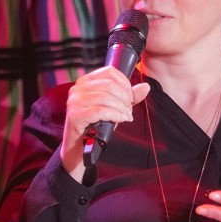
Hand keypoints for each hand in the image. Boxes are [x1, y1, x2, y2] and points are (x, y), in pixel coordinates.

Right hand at [60, 67, 149, 181]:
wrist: (78, 149)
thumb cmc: (95, 126)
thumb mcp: (114, 109)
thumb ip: (128, 97)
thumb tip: (146, 87)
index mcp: (85, 81)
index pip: (110, 71)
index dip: (125, 84)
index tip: (130, 97)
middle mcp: (77, 88)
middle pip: (110, 84)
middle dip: (125, 98)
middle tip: (129, 110)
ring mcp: (75, 101)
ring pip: (106, 97)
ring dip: (121, 108)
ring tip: (125, 117)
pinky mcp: (75, 115)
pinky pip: (101, 111)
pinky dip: (115, 115)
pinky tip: (120, 120)